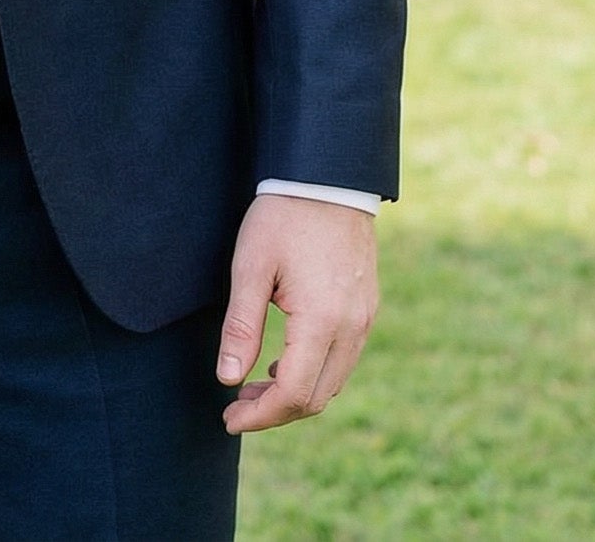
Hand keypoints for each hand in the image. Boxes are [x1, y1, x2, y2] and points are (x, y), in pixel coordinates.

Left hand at [216, 195, 377, 433]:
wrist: (328, 176)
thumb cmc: (283, 216)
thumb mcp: (251, 266)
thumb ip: (241, 326)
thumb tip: (227, 379)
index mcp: (323, 320)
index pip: (294, 394)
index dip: (260, 416)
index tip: (228, 419)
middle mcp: (352, 328)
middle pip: (317, 397)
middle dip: (274, 412)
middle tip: (235, 406)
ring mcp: (365, 319)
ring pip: (332, 382)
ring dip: (294, 394)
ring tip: (252, 387)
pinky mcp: (367, 308)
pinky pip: (343, 360)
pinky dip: (313, 373)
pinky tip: (282, 362)